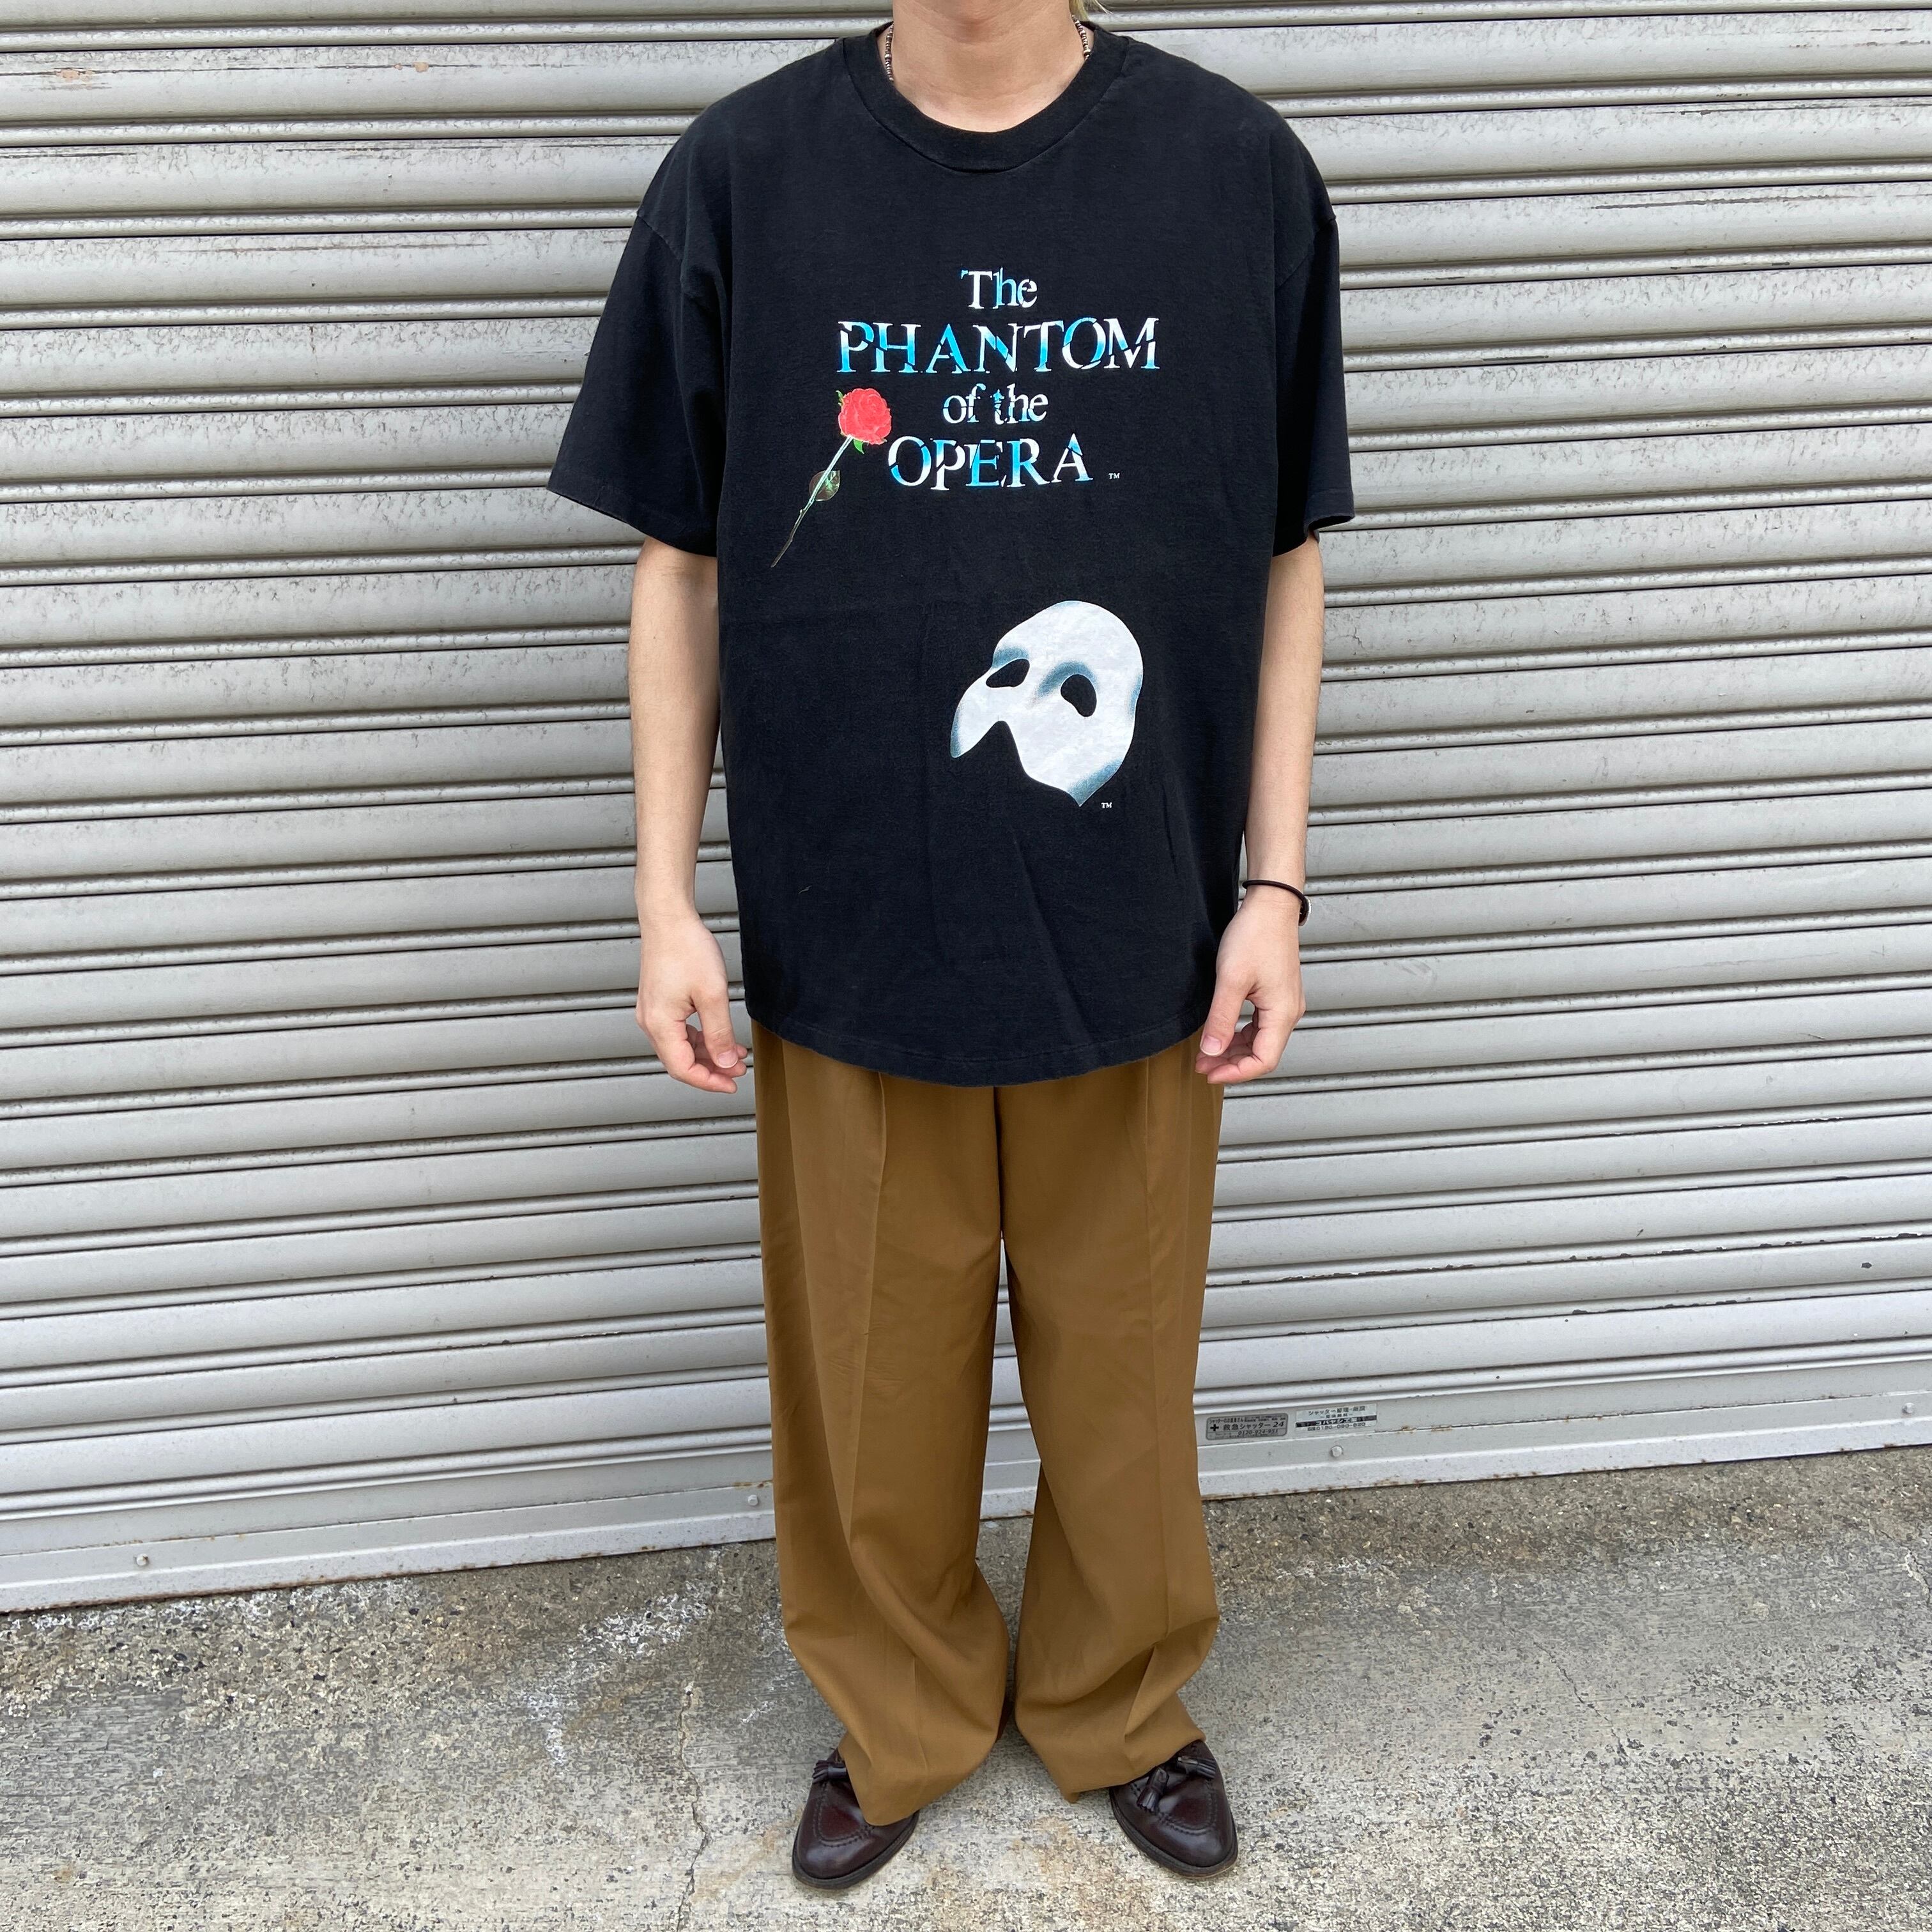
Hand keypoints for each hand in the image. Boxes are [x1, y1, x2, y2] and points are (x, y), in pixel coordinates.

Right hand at [637, 906, 746, 1094]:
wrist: (668, 918)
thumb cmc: (686, 948)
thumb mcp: (713, 995)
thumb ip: (719, 1033)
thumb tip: (724, 1063)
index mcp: (659, 1025)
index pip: (683, 1069)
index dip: (709, 1082)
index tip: (732, 1085)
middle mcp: (650, 1022)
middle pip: (680, 1061)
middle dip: (711, 1069)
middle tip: (739, 1070)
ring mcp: (652, 1012)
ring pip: (681, 1047)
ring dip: (708, 1053)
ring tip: (735, 1055)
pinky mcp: (659, 1002)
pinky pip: (678, 1031)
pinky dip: (700, 1038)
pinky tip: (719, 1036)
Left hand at [1196, 890, 1304, 1085]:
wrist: (1270, 906)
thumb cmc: (1255, 935)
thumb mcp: (1231, 980)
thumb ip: (1221, 1019)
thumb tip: (1212, 1051)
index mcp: (1282, 1013)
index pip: (1263, 1061)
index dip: (1236, 1073)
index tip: (1209, 1073)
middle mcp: (1289, 1012)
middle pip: (1262, 1054)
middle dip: (1231, 1063)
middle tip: (1201, 1065)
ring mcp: (1284, 1004)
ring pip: (1260, 1041)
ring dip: (1234, 1050)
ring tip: (1207, 1053)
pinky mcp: (1277, 995)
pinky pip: (1260, 1026)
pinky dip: (1240, 1035)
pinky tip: (1222, 1033)